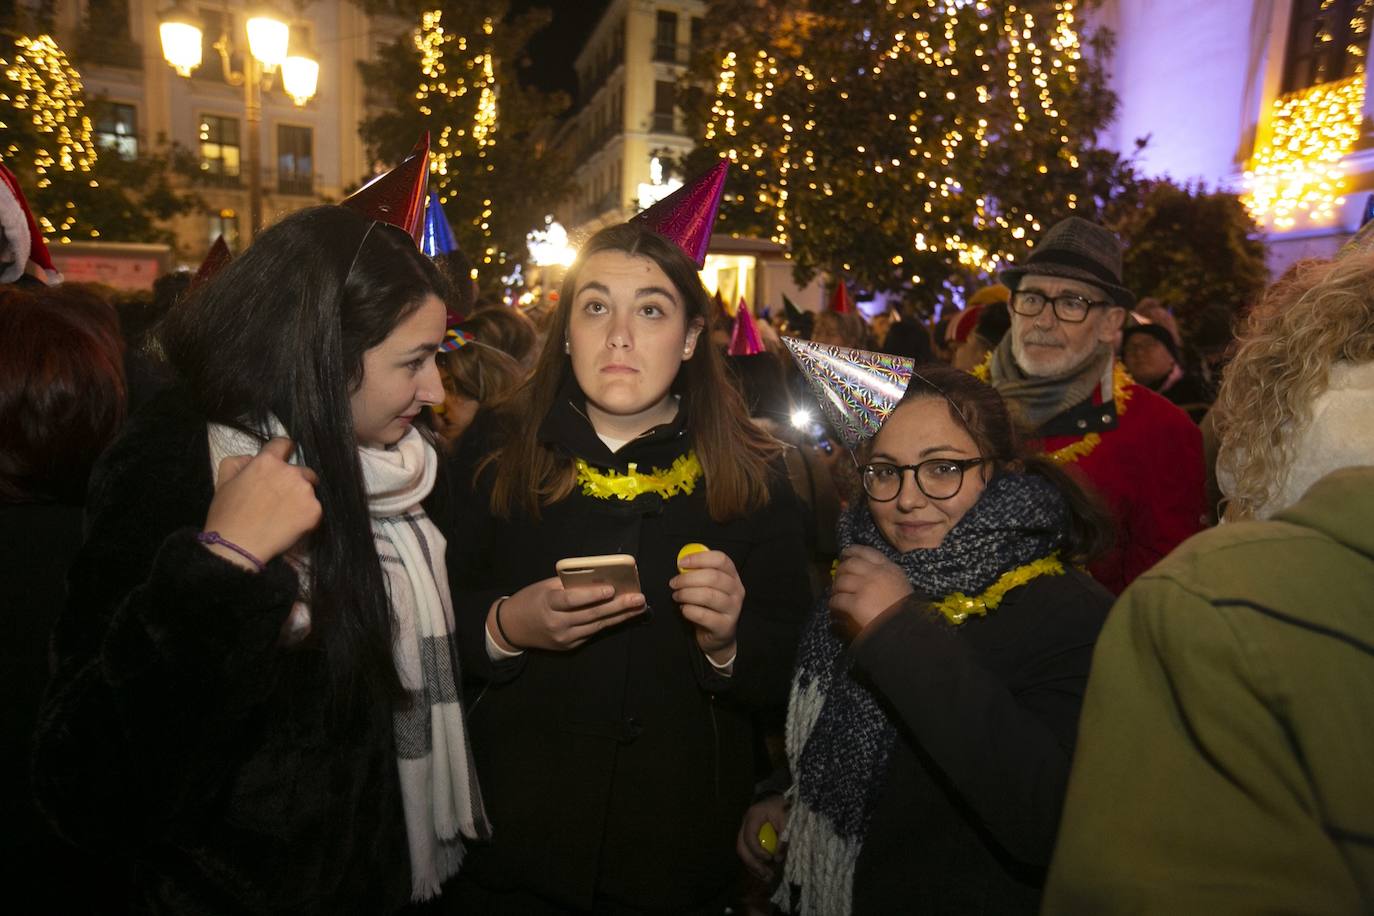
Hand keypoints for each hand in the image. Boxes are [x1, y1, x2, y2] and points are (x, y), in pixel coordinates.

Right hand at [203, 437, 320, 568]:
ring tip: (282, 514)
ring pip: (309, 490)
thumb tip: (252, 458)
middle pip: (301, 470)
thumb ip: (238, 462)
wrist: (238, 546)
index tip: (283, 459)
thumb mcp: (223, 481)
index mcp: (267, 462)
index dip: (282, 450)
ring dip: (300, 498)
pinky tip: (289, 525)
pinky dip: (305, 516)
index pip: (283, 444)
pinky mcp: (315, 511)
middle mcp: (290, 472)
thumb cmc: (227, 515)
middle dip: (293, 481)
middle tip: (279, 499)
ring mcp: (305, 491)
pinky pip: (314, 509)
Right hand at [490, 577, 645, 651]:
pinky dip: (608, 624)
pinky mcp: (569, 647)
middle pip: (592, 615)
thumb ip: (569, 584)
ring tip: (639, 607)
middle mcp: (557, 624)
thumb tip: (599, 578)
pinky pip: (592, 633)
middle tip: (639, 599)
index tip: (612, 589)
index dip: (593, 595)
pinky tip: (623, 616)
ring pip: (597, 626)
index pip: (573, 600)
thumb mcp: (545, 586)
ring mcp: (564, 638)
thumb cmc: (531, 600)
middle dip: (619, 606)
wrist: (512, 628)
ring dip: (620, 616)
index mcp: (548, 603)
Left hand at [670, 549, 744, 663]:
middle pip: (713, 577)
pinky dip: (689, 610)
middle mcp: (737, 591)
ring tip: (677, 596)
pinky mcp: (725, 626)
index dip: (699, 558)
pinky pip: (704, 615)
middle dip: (688, 578)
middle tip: (674, 583)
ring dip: (687, 594)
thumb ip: (698, 572)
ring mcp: (733, 609)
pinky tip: (684, 609)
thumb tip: (683, 563)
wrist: (717, 636)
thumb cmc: (709, 607)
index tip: (681, 562)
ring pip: (708, 595)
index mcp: (732, 576)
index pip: (720, 559)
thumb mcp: (707, 586)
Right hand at [737, 794, 787, 881]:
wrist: (784, 799)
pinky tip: (764, 872)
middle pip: (741, 846)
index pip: (749, 836)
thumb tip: (777, 859)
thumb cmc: (787, 807)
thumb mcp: (788, 820)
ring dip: (753, 866)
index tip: (770, 859)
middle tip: (766, 875)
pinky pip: (749, 852)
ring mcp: (746, 829)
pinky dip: (755, 862)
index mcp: (753, 815)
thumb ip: (784, 838)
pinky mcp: (751, 836)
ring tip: (766, 878)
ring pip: (743, 851)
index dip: (757, 851)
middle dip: (752, 863)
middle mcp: (746, 823)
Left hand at [828, 545, 912, 640]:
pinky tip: (835, 610)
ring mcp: (866, 587)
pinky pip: (838, 600)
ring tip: (836, 596)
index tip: (845, 554)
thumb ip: (886, 578)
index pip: (867, 552)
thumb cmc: (906, 612)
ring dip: (836, 589)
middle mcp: (877, 574)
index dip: (853, 551)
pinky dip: (834, 605)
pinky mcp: (856, 603)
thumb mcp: (901, 587)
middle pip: (850, 564)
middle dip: (841, 571)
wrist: (907, 630)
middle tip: (837, 579)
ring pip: (841, 581)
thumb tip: (865, 576)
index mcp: (890, 569)